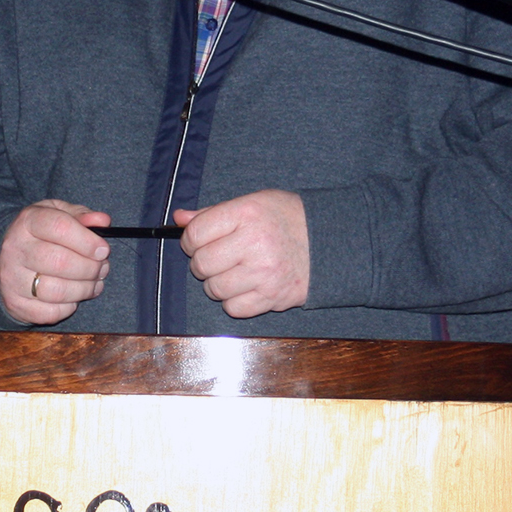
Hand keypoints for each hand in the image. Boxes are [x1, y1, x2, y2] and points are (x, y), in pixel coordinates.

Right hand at [0, 200, 110, 324]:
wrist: (6, 258)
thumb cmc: (41, 234)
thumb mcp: (59, 214)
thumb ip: (82, 216)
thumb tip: (103, 221)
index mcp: (28, 221)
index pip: (60, 227)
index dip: (87, 241)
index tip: (103, 250)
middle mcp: (15, 248)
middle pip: (60, 262)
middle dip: (90, 268)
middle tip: (102, 268)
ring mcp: (12, 278)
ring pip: (56, 291)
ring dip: (84, 289)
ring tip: (94, 283)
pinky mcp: (15, 303)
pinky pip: (50, 312)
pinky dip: (69, 307)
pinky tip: (74, 296)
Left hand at [173, 190, 308, 318]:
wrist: (332, 240)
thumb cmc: (288, 218)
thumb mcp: (253, 203)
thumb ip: (214, 213)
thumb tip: (178, 219)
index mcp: (247, 213)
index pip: (196, 233)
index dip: (189, 240)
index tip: (198, 242)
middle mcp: (255, 242)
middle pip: (202, 264)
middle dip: (202, 264)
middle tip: (216, 259)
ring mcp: (264, 272)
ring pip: (215, 289)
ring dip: (217, 284)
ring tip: (233, 273)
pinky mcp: (273, 296)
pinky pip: (234, 308)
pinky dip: (233, 301)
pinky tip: (245, 287)